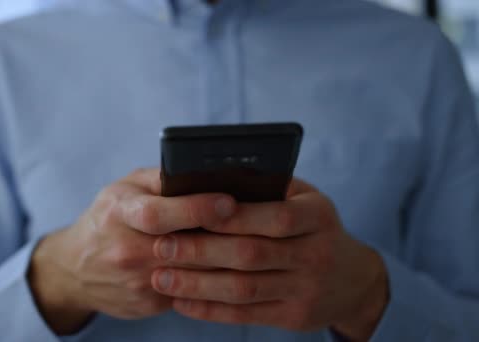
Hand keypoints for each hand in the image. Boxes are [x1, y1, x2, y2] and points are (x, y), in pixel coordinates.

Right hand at [27, 168, 236, 334]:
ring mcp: (136, 282)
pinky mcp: (147, 304)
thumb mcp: (124, 188)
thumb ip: (159, 179)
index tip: (229, 201)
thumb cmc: (107, 219)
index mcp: (119, 213)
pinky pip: (189, 292)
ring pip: (193, 274)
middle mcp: (125, 249)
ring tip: (257, 245)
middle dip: (224, 236)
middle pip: (183, 246)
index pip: (159, 212)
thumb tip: (204, 173)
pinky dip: (214, 280)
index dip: (196, 208)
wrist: (75, 269)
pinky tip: (234, 268)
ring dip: (226, 261)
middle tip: (260, 225)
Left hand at [145, 179, 388, 340]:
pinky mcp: (295, 317)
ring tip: (161, 278)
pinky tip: (182, 303)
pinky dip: (210, 310)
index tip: (190, 213)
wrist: (355, 280)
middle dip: (201, 251)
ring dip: (198, 285)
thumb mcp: (306, 200)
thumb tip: (215, 180)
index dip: (232, 217)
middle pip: (251, 254)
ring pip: (244, 289)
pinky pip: (245, 315)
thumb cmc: (315, 228)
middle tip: (162, 246)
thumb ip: (270, 190)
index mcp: (318, 215)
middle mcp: (317, 254)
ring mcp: (307, 289)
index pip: (273, 216)